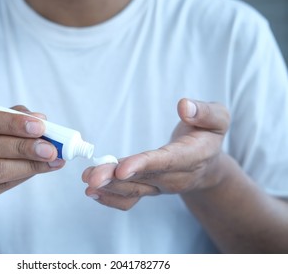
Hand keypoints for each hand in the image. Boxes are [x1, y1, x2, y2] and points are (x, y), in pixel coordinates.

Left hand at [82, 99, 229, 209]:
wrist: (208, 164)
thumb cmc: (208, 136)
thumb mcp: (218, 119)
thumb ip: (205, 112)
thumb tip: (184, 106)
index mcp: (192, 157)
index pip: (165, 162)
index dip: (143, 165)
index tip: (121, 168)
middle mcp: (175, 177)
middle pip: (142, 179)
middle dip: (115, 179)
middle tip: (90, 177)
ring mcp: (160, 186)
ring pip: (133, 190)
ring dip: (108, 187)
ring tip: (87, 180)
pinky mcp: (149, 189)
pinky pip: (130, 199)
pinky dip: (111, 198)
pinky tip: (94, 193)